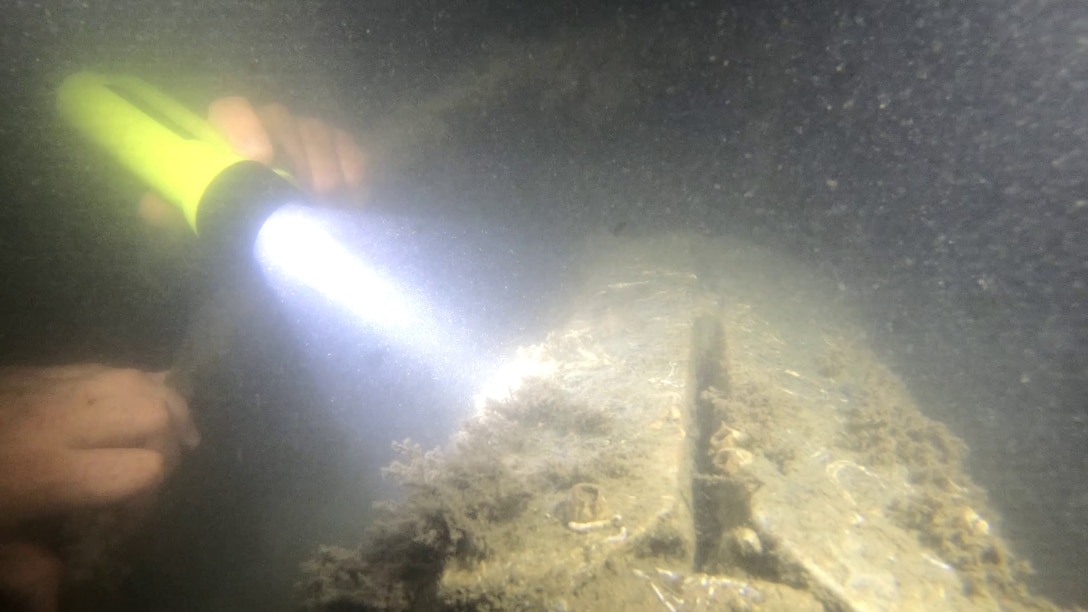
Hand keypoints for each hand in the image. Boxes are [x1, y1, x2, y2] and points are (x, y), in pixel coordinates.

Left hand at [0, 365, 197, 610]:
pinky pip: (101, 366)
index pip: (145, 469)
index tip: (130, 520)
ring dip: (164, 402)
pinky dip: (133, 380)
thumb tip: (56, 600)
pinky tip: (138, 397)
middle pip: (151, 412)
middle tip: (167, 465)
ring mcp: (45, 388)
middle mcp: (57, 421)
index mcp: (47, 473)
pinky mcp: (31, 371)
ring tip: (174, 427)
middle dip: (172, 438)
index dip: (152, 496)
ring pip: (133, 377)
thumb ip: (24, 570)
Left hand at [139, 96, 367, 229]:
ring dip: (323, 165)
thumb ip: (177, 215)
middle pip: (281, 118)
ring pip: (317, 130)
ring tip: (325, 200)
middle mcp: (268, 127)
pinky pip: (351, 147)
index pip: (230, 109)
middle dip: (293, 152)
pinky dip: (354, 169)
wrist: (290, 246)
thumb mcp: (203, 225)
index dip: (243, 125)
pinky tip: (353, 197)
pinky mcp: (342, 151)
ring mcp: (307, 136)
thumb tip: (152, 207)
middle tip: (302, 191)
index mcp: (229, 136)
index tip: (260, 158)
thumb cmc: (240, 228)